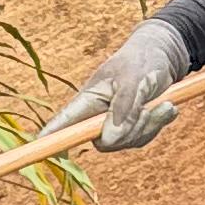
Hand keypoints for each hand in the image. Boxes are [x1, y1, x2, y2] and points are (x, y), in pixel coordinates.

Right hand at [37, 18, 188, 154]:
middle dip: (131, 128)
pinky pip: (142, 139)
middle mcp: (96, 116)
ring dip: (149, 123)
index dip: (51, 137)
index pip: (64, 122)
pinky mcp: (131, 129)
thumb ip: (122, 107)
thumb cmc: (141, 61)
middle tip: (147, 107)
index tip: (39, 147)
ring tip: (161, 102)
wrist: (162, 57)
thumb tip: (111, 137)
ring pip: (127, 141)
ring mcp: (113, 124)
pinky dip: (157, 123)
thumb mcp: (133, 78)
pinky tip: (164, 106)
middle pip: (104, 142)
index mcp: (88, 99)